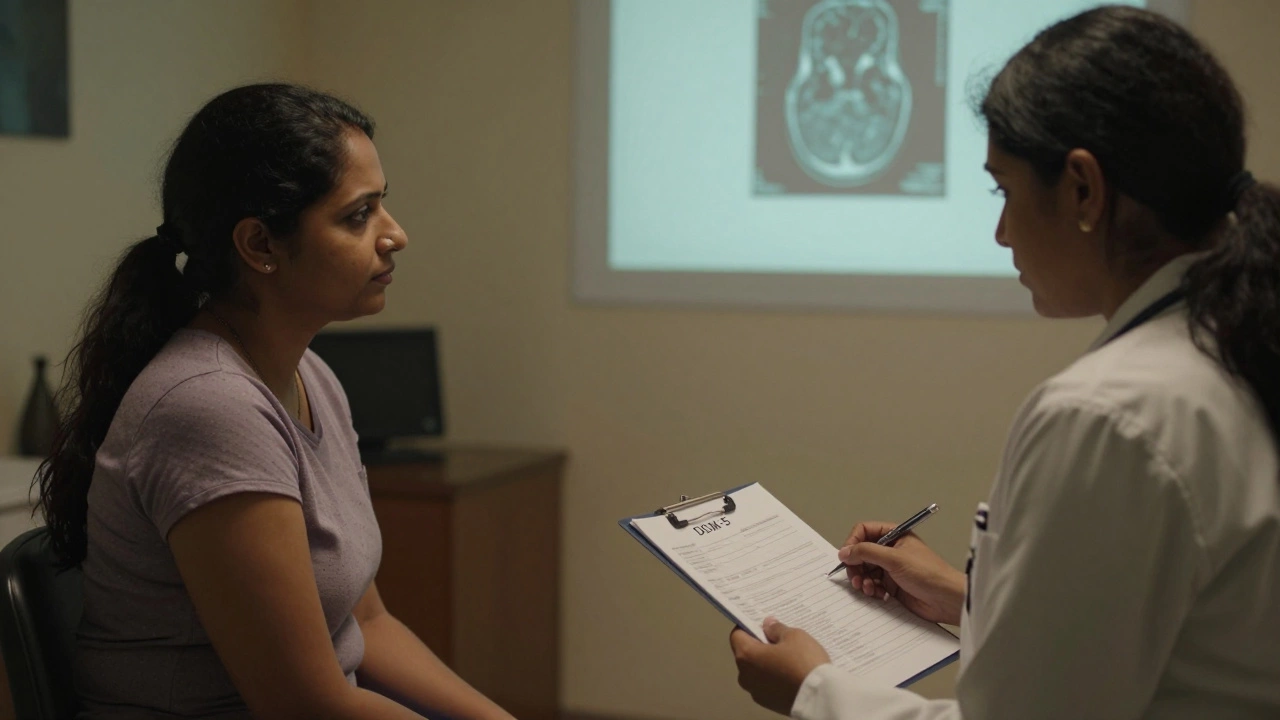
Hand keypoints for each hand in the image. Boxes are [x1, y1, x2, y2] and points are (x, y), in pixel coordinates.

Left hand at [730, 618, 830, 715]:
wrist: (819, 698)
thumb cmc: (804, 662)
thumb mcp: (794, 636)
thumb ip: (776, 629)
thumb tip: (767, 625)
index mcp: (746, 655)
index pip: (737, 635)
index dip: (749, 627)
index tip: (764, 625)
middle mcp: (745, 675)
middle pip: (746, 654)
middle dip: (759, 646)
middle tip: (779, 641)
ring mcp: (755, 692)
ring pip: (756, 671)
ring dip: (766, 664)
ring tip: (788, 659)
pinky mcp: (767, 703)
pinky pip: (766, 685)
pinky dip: (773, 678)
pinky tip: (790, 674)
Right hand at [839, 521, 964, 625]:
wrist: (946, 600)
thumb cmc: (929, 574)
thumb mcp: (895, 558)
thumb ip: (867, 552)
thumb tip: (845, 552)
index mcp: (895, 535)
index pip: (865, 531)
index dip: (853, 542)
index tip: (846, 557)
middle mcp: (891, 550)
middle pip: (861, 553)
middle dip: (856, 565)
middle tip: (855, 577)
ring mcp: (891, 568)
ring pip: (865, 570)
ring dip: (862, 579)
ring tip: (866, 587)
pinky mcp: (892, 585)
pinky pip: (872, 584)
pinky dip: (870, 589)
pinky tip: (877, 594)